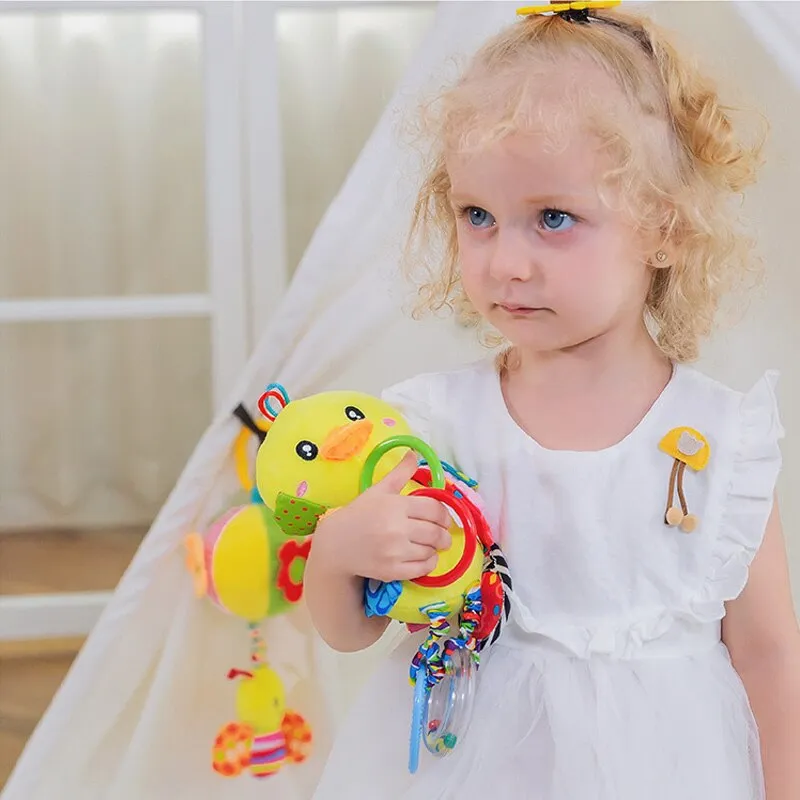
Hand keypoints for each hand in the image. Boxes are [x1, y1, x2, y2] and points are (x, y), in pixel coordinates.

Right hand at [312, 451, 451, 582]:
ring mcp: (394, 552)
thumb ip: (400, 473)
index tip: (443, 519)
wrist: (335, 545)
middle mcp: (396, 529)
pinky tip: (423, 557)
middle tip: (443, 535)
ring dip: (435, 548)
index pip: (434, 509)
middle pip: (436, 532)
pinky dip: (429, 563)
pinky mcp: (392, 571)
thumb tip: (415, 454)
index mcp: (395, 505)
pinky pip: (423, 569)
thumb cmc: (358, 515)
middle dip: (444, 534)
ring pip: (431, 551)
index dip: (444, 514)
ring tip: (429, 544)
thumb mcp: (378, 490)